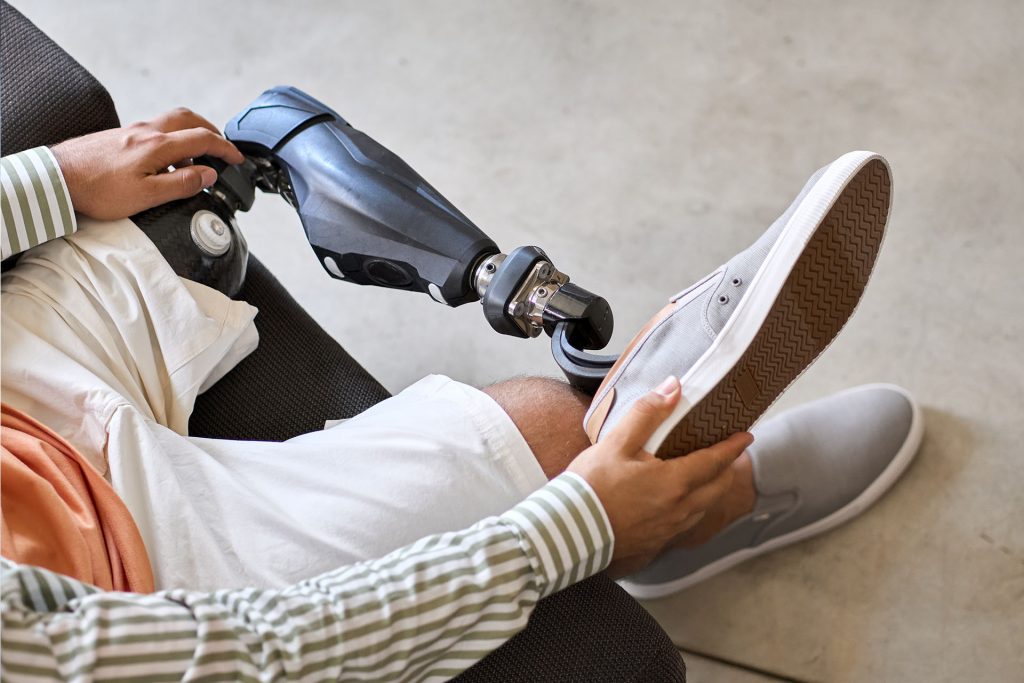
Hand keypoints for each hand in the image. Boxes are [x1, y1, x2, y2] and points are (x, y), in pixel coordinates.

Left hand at [51, 107, 244, 219]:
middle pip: (188, 119)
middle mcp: (146, 132)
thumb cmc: (97, 189)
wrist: (58, 178)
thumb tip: (207, 174)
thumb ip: (181, 183)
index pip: (202, 139)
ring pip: (170, 122)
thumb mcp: (146, 195)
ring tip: (194, 160)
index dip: (225, 149)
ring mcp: (132, 131)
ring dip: (190, 134)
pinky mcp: (120, 136)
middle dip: (210, 131)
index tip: (237, 159)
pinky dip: (171, 140)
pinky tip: (165, 162)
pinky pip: (155, 130)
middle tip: (221, 148)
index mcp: (157, 145)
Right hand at [568, 377, 752, 577]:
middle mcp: (678, 509)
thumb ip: (647, 414)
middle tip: (729, 455)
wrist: (569, 531)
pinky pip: (686, 524)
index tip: (747, 436)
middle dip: (726, 470)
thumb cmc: (591, 487)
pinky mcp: (655, 542)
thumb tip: (673, 388)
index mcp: (673, 483)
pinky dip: (693, 509)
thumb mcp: (616, 443)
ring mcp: (668, 529)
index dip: (732, 447)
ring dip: (711, 491)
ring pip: (703, 509)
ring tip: (707, 477)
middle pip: (716, 488)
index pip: (714, 461)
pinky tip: (679, 503)